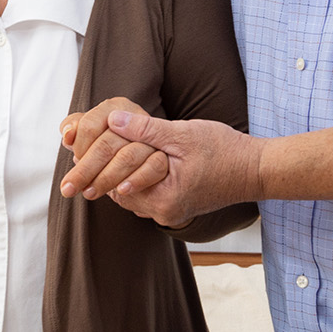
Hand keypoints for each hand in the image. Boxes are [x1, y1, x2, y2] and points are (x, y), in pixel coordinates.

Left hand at [61, 110, 263, 227]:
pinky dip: (132, 181)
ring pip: (131, 195)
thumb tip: (111, 119)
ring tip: (95, 159)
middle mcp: (164, 213)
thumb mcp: (182, 134)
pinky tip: (125, 164)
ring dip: (115, 177)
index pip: (114, 185)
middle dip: (99, 175)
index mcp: (163, 198)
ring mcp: (171, 213)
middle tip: (75, 159)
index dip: (94, 166)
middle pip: (119, 194)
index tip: (75, 152)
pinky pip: (146, 195)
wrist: (257, 170)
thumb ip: (145, 129)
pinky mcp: (178, 207)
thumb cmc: (225, 150)